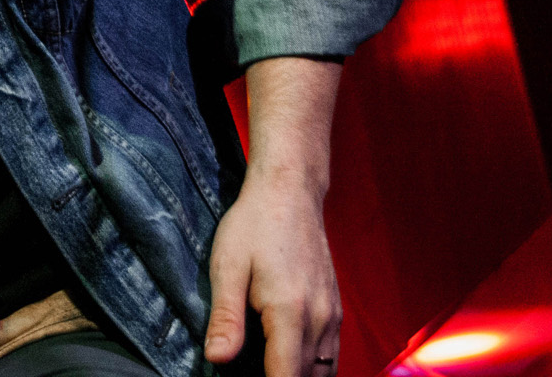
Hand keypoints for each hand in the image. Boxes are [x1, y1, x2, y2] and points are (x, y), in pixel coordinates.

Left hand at [203, 169, 340, 375]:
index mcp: (290, 313)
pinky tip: (284, 358)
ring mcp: (332, 316)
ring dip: (296, 376)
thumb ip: (225, 317)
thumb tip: (217, 359)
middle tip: (245, 374)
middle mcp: (319, 319)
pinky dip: (310, 367)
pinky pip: (328, 354)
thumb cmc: (253, 225)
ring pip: (323, 371)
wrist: (289, 193)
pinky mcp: (335, 310)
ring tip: (264, 367)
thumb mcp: (227, 266)